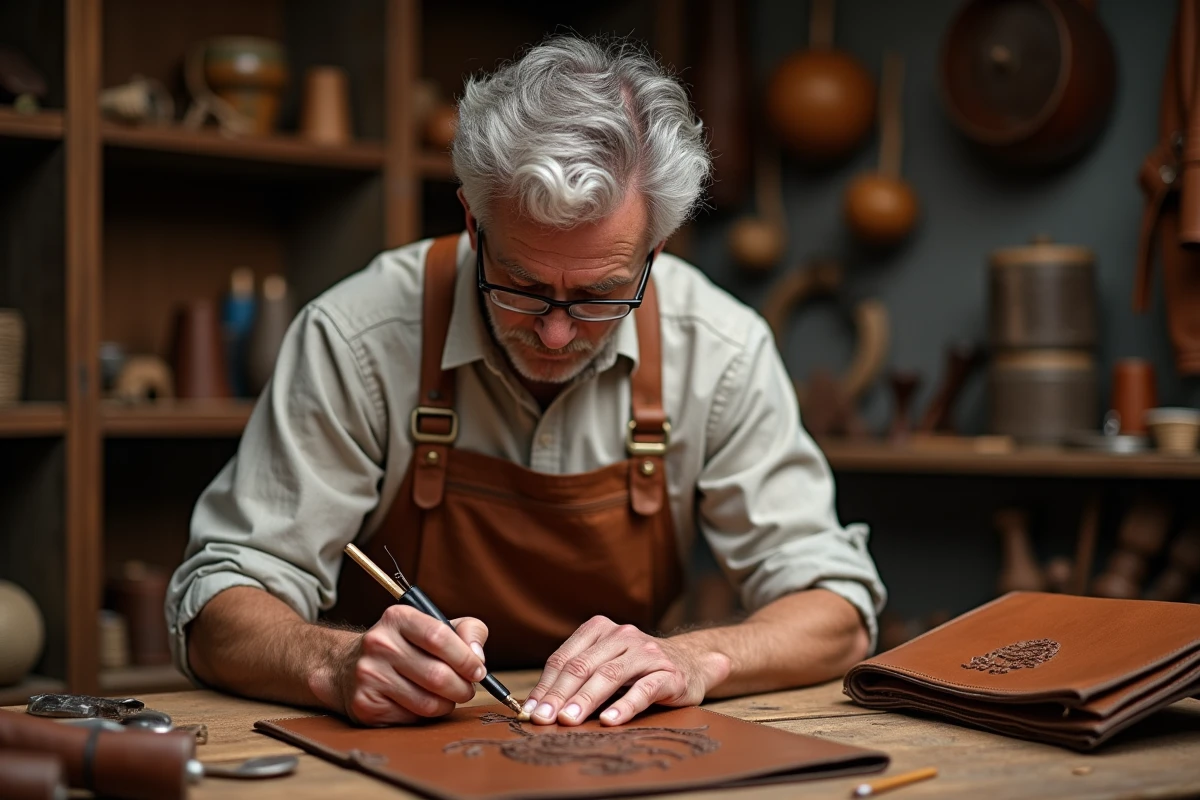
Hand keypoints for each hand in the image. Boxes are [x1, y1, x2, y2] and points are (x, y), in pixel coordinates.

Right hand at [337, 605, 488, 725]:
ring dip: (447, 705)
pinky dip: (426, 716)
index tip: (479, 671)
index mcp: (398, 618)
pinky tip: (422, 704)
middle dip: (462, 688)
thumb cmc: (406, 646)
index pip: (439, 637)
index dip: (466, 658)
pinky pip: (411, 719)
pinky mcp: (365, 704)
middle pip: (437, 675)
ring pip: (426, 702)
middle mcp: (379, 644)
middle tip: (467, 689)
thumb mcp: (435, 625)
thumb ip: (467, 631)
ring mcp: (369, 675)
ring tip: (447, 697)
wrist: (348, 666)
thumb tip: (478, 657)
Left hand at [521, 616, 728, 725]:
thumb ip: (577, 677)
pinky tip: (609, 721)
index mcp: (600, 629)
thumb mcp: (605, 663)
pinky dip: (625, 705)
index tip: (530, 710)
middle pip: (582, 666)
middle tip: (543, 719)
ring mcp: (646, 653)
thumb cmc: (637, 668)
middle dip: (559, 695)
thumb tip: (539, 706)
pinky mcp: (669, 674)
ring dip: (585, 699)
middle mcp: (622, 636)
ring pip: (609, 675)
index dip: (545, 685)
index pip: (565, 658)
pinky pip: (644, 689)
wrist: (691, 663)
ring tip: (568, 720)